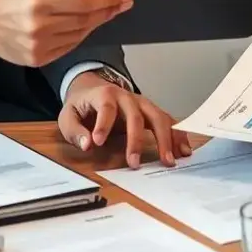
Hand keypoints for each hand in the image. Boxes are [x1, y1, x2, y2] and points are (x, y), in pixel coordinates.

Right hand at [0, 0, 132, 67]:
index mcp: (40, 3)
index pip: (84, 2)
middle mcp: (40, 28)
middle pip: (86, 20)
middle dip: (110, 10)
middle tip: (126, 1)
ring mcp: (39, 47)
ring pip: (81, 35)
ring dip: (99, 23)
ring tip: (112, 11)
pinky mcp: (38, 60)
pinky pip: (70, 46)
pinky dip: (82, 35)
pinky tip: (90, 24)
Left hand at [58, 72, 191, 168]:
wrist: (93, 88)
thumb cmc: (82, 105)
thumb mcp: (69, 116)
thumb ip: (75, 131)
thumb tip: (87, 144)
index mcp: (104, 95)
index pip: (106, 107)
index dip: (103, 124)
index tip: (98, 142)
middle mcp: (127, 96)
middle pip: (136, 115)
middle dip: (136, 140)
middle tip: (134, 163)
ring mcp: (142, 103)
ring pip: (158, 117)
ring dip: (165, 139)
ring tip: (169, 160)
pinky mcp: (150, 111)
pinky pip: (168, 121)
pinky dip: (177, 135)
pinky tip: (183, 150)